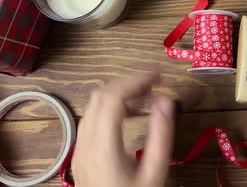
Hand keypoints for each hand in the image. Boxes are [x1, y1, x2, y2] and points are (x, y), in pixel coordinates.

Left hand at [72, 72, 174, 186]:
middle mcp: (86, 143)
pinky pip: (92, 120)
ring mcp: (80, 149)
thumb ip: (161, 134)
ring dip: (120, 96)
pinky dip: (111, 110)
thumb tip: (166, 101)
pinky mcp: (81, 155)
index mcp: (104, 145)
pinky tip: (131, 118)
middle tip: (156, 86)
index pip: (113, 97)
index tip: (159, 76)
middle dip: (129, 84)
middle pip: (100, 96)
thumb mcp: (156, 171)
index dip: (136, 80)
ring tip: (148, 101)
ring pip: (94, 107)